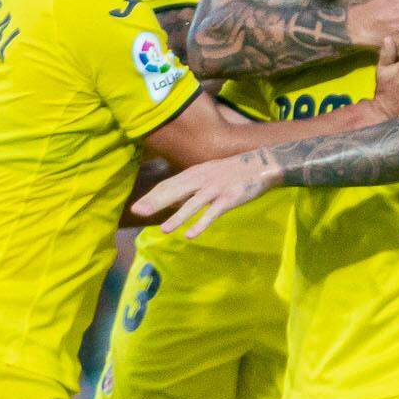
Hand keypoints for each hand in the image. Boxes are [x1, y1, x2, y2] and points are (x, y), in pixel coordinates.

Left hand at [132, 154, 278, 238]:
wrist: (262, 164)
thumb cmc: (232, 172)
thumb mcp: (207, 175)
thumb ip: (189, 187)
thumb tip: (169, 202)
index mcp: (194, 173)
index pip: (168, 184)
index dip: (152, 196)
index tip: (136, 207)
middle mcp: (201, 179)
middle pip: (174, 191)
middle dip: (155, 202)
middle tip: (138, 213)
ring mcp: (215, 188)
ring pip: (192, 204)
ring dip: (177, 217)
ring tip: (164, 230)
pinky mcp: (229, 198)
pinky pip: (213, 213)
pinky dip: (201, 223)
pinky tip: (190, 235)